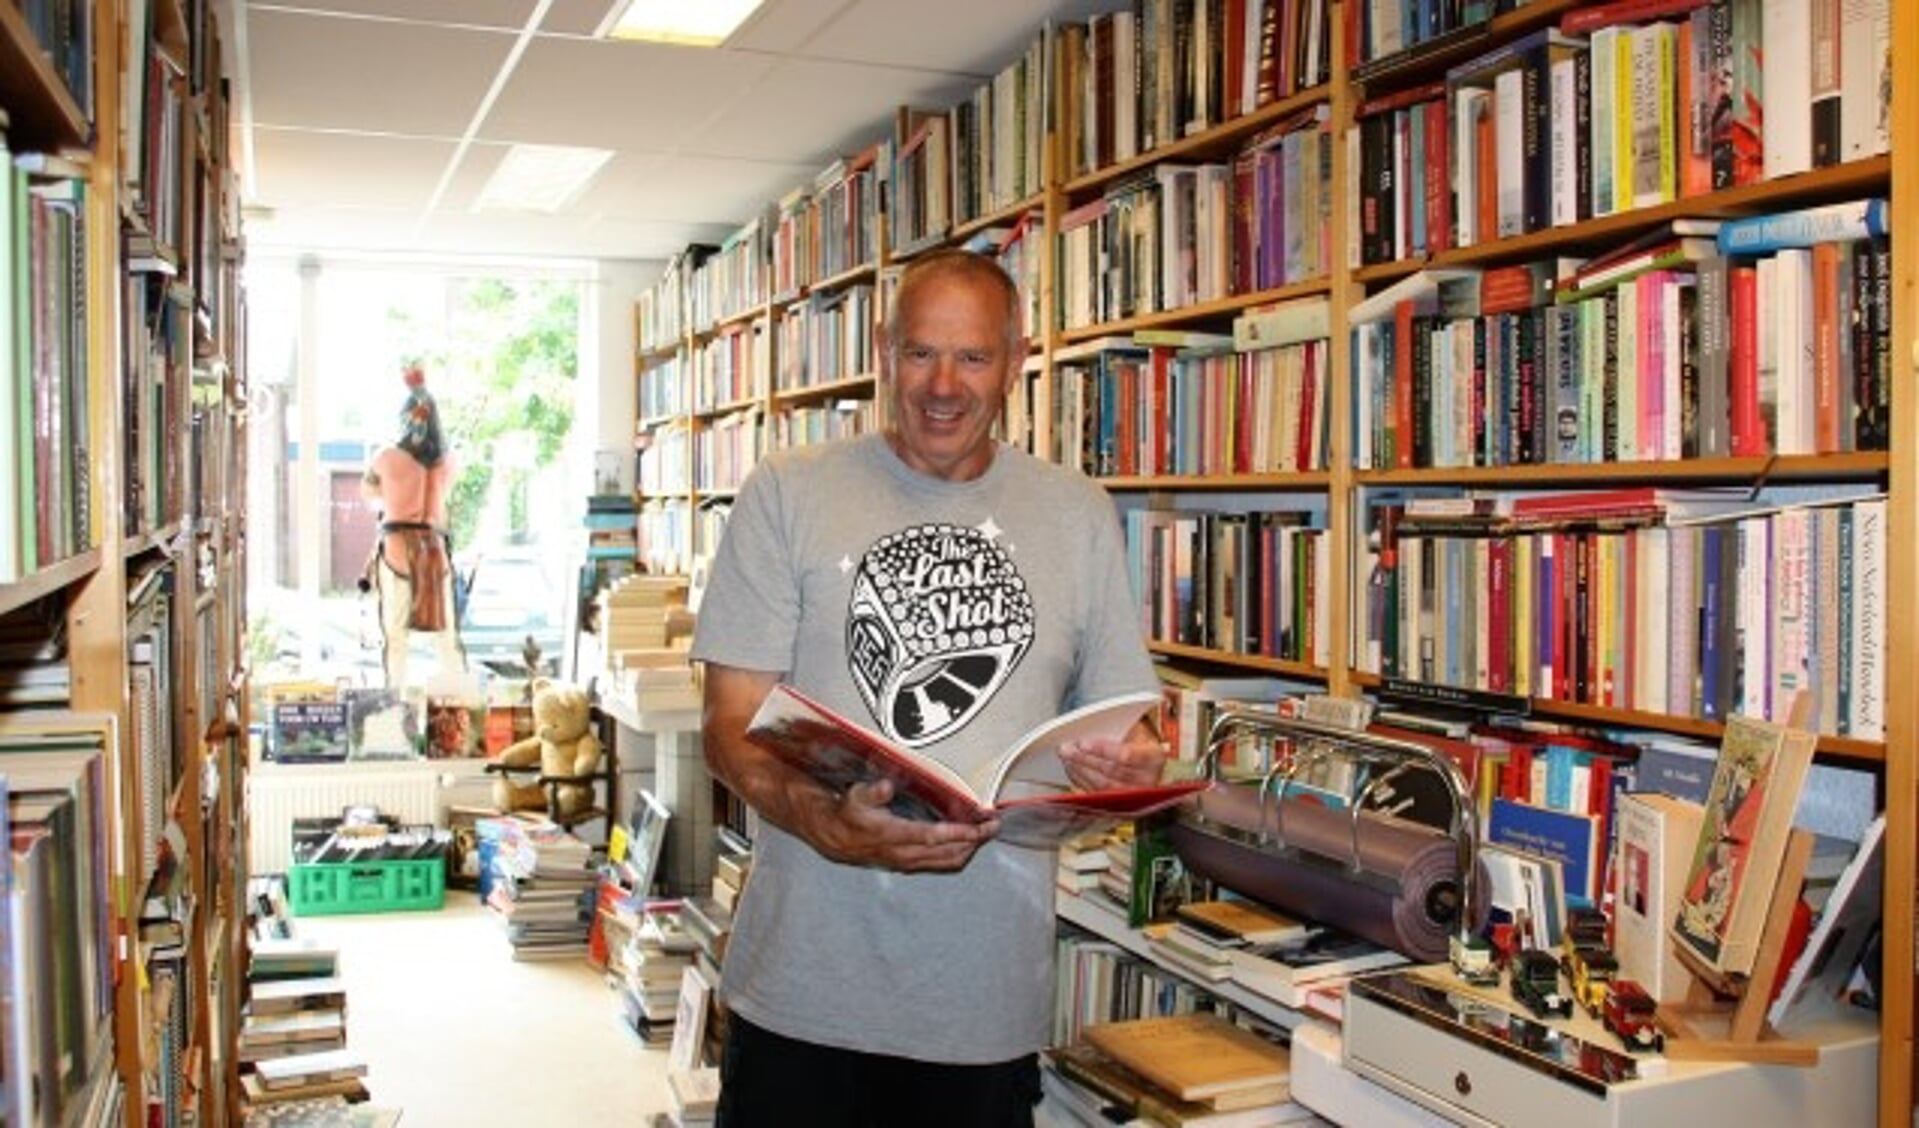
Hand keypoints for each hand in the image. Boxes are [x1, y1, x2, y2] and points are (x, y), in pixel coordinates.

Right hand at [803, 778, 998, 873]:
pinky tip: (967, 842)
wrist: (836, 839)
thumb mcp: (856, 797)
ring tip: (985, 833)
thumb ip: (872, 792)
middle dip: (974, 840)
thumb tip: (887, 787)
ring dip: (969, 848)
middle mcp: (904, 853)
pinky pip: (941, 864)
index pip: (933, 837)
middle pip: (948, 852)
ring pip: (948, 861)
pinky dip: (958, 853)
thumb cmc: (850, 814)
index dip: (960, 832)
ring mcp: (909, 862)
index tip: (980, 826)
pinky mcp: (910, 865)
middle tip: (993, 825)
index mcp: (893, 836)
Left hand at [1059, 722, 1166, 791]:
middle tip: (1067, 749)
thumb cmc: (1141, 743)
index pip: (1126, 755)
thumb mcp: (1137, 730)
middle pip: (1111, 771)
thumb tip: (1086, 727)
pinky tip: (1072, 770)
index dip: (1102, 749)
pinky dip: (1081, 781)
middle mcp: (1147, 780)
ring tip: (1067, 758)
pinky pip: (1098, 794)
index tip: (1083, 743)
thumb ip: (1117, 729)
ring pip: (1102, 785)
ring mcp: (1134, 795)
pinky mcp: (1122, 804)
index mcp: (1153, 758)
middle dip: (1084, 759)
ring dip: (1080, 770)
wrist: (1151, 764)